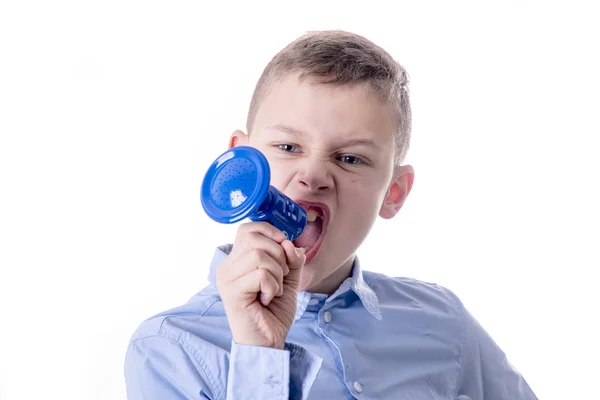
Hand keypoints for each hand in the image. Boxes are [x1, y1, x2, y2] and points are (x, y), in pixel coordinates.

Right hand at [216, 222, 305, 349]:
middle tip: (280, 277)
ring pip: (259, 256)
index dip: (270, 231)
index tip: (284, 247)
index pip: (248, 228)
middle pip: (256, 239)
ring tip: (273, 291)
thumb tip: (291, 243)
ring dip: (277, 274)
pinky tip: (267, 299)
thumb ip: (291, 259)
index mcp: (237, 260)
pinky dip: (273, 286)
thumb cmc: (273, 312)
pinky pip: (261, 275)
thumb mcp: (288, 279)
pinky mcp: (231, 292)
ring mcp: (227, 279)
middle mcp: (227, 267)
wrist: (268, 342)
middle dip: (278, 256)